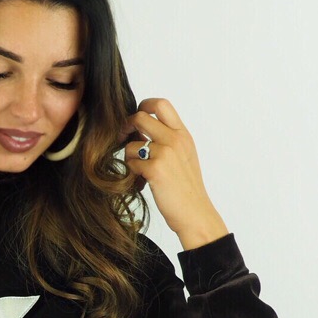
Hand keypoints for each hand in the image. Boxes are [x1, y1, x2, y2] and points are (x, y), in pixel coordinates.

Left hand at [121, 97, 228, 249]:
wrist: (194, 212)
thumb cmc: (186, 188)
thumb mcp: (184, 156)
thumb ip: (168, 140)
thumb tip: (140, 130)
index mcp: (183, 134)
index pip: (161, 104)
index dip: (143, 106)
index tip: (135, 120)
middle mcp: (175, 139)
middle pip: (140, 117)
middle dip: (125, 126)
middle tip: (122, 139)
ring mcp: (165, 153)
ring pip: (130, 144)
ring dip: (129, 158)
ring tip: (139, 172)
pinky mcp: (155, 170)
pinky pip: (131, 164)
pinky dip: (132, 174)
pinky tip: (141, 183)